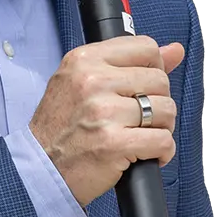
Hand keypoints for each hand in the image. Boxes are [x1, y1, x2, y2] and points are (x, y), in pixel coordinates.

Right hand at [30, 37, 186, 207]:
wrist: (41, 168)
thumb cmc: (62, 127)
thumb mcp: (83, 82)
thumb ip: (130, 63)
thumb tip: (175, 50)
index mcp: (85, 60)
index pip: (146, 48)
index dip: (154, 69)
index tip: (144, 87)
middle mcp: (93, 81)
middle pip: (160, 80)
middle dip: (158, 103)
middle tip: (140, 119)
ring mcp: (104, 112)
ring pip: (166, 110)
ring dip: (162, 127)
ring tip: (141, 136)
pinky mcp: (114, 143)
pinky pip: (163, 141)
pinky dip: (162, 152)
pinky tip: (146, 154)